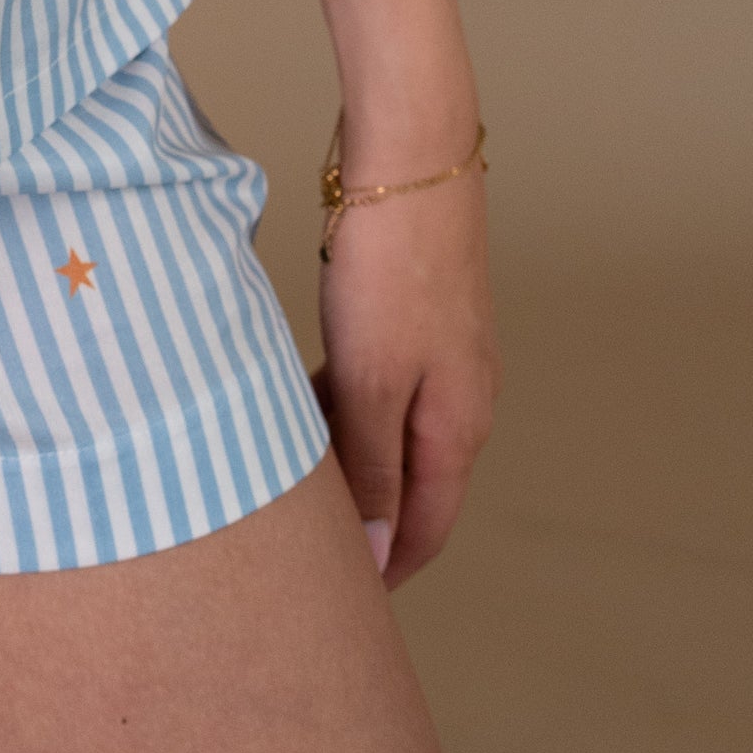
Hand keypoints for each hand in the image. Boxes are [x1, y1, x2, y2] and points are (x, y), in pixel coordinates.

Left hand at [312, 170, 496, 589]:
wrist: (412, 150)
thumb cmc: (393, 261)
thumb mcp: (372, 377)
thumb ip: (371, 464)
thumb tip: (377, 547)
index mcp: (460, 423)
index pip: (428, 525)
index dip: (386, 566)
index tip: (340, 601)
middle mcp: (463, 394)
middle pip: (413, 482)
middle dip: (365, 516)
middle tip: (303, 541)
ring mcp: (444, 351)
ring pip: (393, 429)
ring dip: (349, 455)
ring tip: (289, 472)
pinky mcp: (419, 311)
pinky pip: (383, 383)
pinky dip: (345, 403)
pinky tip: (302, 394)